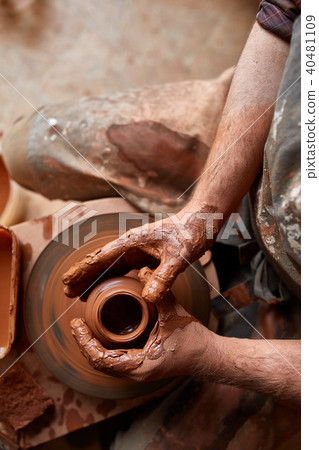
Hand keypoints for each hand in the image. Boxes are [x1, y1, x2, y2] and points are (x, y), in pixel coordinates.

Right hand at [63, 205, 217, 302]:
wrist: (203, 221)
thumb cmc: (191, 233)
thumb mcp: (179, 257)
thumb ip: (164, 277)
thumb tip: (148, 299)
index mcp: (133, 241)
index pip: (101, 257)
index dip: (83, 270)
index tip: (67, 281)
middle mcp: (132, 245)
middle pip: (101, 262)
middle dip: (84, 276)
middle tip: (67, 292)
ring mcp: (139, 250)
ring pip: (111, 267)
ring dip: (96, 279)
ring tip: (82, 294)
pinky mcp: (147, 255)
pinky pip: (125, 269)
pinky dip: (114, 279)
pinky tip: (111, 290)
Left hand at [70, 267, 211, 381]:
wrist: (208, 356)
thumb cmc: (193, 340)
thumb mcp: (174, 314)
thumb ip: (159, 292)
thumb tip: (142, 270)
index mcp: (140, 365)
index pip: (102, 360)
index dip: (85, 343)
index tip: (77, 325)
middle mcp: (136, 373)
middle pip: (99, 364)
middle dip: (85, 344)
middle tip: (77, 324)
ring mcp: (138, 372)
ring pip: (106, 363)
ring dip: (93, 347)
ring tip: (85, 327)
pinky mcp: (142, 366)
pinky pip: (116, 360)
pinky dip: (105, 348)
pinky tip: (104, 331)